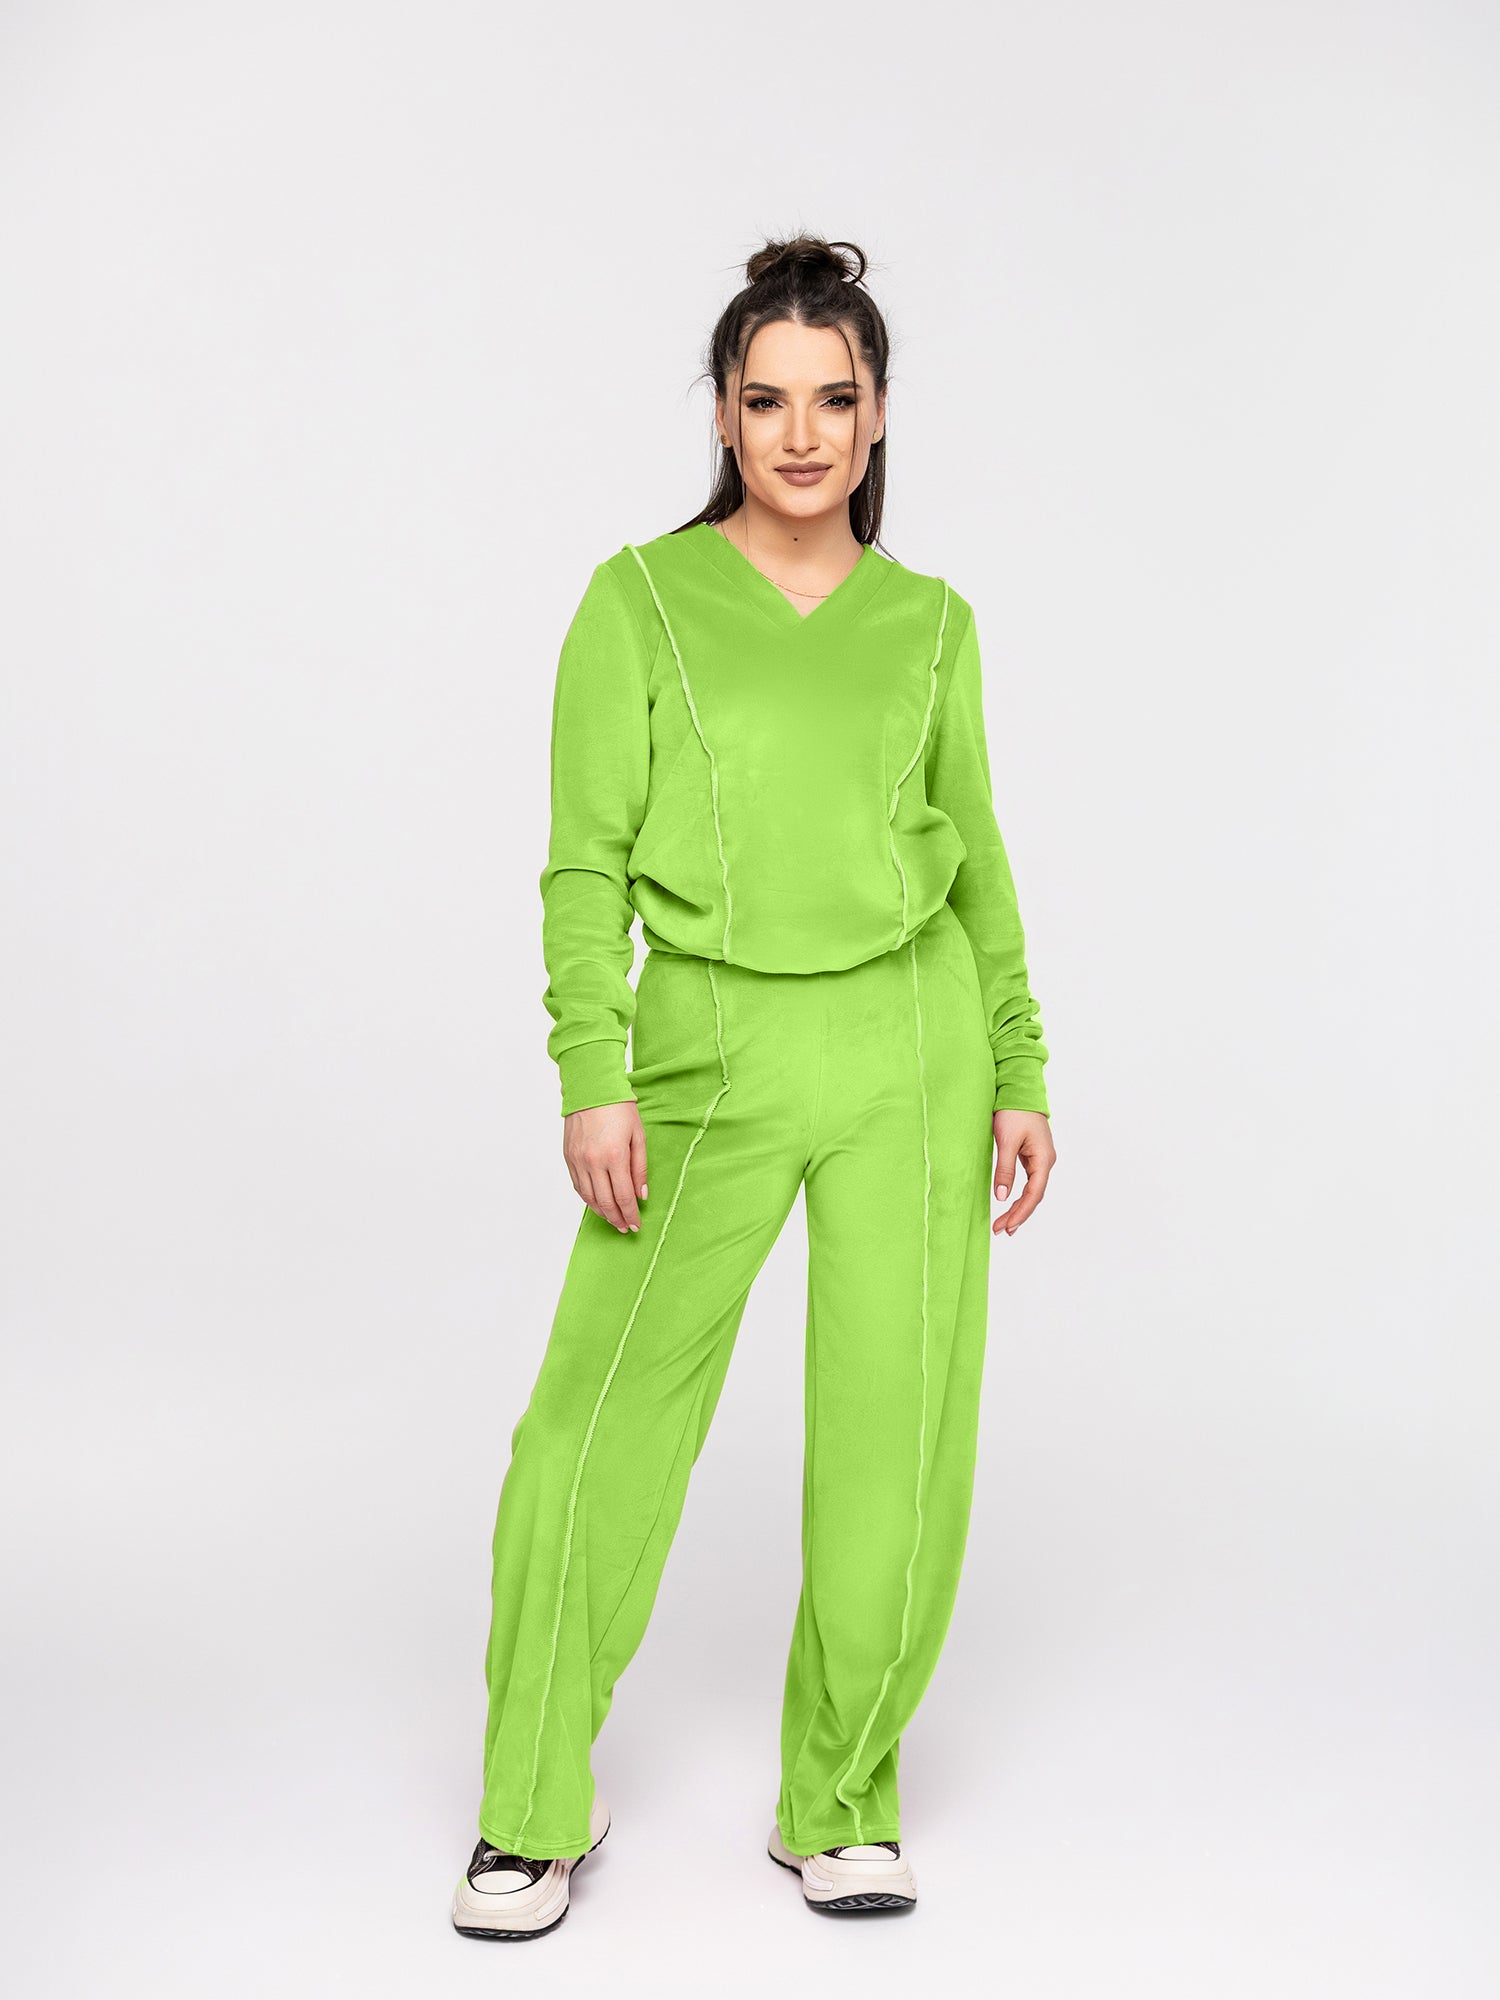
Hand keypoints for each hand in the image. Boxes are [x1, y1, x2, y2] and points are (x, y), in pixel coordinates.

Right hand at [563, 1100, 648, 1233]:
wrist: (591, 1088)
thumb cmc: (619, 1108)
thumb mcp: (638, 1136)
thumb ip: (640, 1168)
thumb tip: (641, 1195)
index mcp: (614, 1156)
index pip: (623, 1196)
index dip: (631, 1214)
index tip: (637, 1225)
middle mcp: (593, 1162)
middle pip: (605, 1202)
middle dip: (617, 1218)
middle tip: (626, 1228)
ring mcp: (578, 1160)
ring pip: (589, 1197)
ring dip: (601, 1212)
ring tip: (613, 1219)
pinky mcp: (568, 1157)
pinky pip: (578, 1186)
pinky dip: (587, 1199)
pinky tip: (597, 1203)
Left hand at [992, 1110, 1054, 1234]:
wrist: (1018, 1089)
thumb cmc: (1014, 1112)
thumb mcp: (1006, 1142)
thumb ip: (1005, 1170)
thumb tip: (1002, 1197)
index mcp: (1044, 1159)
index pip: (1034, 1194)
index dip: (1020, 1213)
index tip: (1006, 1226)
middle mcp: (1045, 1161)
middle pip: (1034, 1196)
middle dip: (1018, 1214)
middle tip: (1001, 1230)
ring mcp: (1039, 1158)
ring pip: (1031, 1190)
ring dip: (1019, 1207)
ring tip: (1005, 1224)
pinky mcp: (1031, 1154)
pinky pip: (1028, 1181)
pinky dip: (1019, 1194)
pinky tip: (1010, 1203)